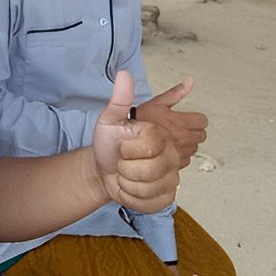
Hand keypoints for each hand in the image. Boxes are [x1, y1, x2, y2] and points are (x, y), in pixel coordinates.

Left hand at [92, 70, 179, 213]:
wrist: (103, 169)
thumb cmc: (109, 143)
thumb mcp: (109, 119)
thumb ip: (120, 99)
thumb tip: (124, 73)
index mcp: (162, 134)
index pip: (154, 142)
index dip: (131, 147)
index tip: (124, 145)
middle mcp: (172, 155)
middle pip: (153, 168)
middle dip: (127, 166)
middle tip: (123, 160)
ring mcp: (172, 177)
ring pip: (150, 186)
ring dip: (128, 182)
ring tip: (126, 173)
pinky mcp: (166, 196)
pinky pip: (151, 202)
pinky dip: (132, 198)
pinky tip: (129, 188)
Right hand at [137, 79, 208, 167]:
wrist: (123, 144)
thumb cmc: (138, 122)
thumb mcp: (156, 102)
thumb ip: (175, 93)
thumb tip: (190, 82)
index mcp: (179, 122)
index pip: (202, 121)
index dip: (196, 118)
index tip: (187, 118)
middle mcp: (182, 139)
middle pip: (201, 135)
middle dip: (193, 130)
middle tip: (180, 127)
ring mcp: (179, 153)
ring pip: (194, 147)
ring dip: (188, 143)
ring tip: (173, 138)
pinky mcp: (174, 164)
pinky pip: (186, 159)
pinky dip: (180, 155)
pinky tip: (169, 149)